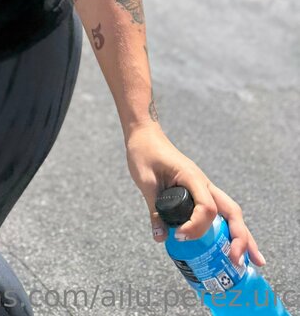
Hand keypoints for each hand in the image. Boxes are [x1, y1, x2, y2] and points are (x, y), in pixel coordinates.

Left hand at [125, 125, 265, 269]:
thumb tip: (161, 239)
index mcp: (192, 177)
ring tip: (252, 261)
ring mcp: (205, 188)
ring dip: (242, 236)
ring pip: (231, 213)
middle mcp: (204, 184)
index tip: (179, 236)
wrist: (145, 135)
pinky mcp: (200, 193)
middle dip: (239, 238)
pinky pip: (219, 212)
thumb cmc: (144, 153)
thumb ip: (154, 209)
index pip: (207, 207)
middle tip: (238, 261)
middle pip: (232, 212)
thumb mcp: (145, 181)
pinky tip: (231, 246)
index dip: (197, 227)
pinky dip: (229, 230)